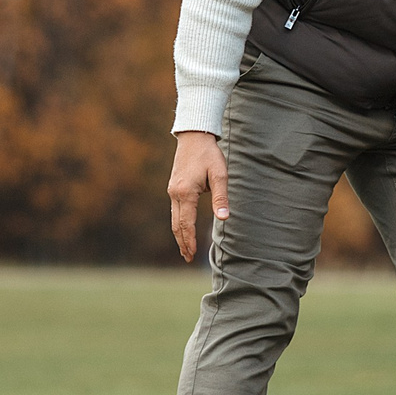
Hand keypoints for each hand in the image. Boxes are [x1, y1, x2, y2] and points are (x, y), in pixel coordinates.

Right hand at [167, 131, 228, 262]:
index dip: (190, 240)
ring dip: (179, 234)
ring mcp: (172, 190)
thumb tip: (224, 219)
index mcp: (186, 192)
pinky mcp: (173, 187)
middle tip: (188, 258)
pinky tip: (184, 228)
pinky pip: (175, 210)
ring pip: (174, 218)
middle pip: (177, 224)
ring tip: (185, 248)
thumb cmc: (209, 155)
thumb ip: (221, 198)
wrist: (194, 136)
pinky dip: (178, 223)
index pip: (186, 223)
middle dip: (183, 242)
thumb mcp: (219, 175)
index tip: (192, 254)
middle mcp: (175, 193)